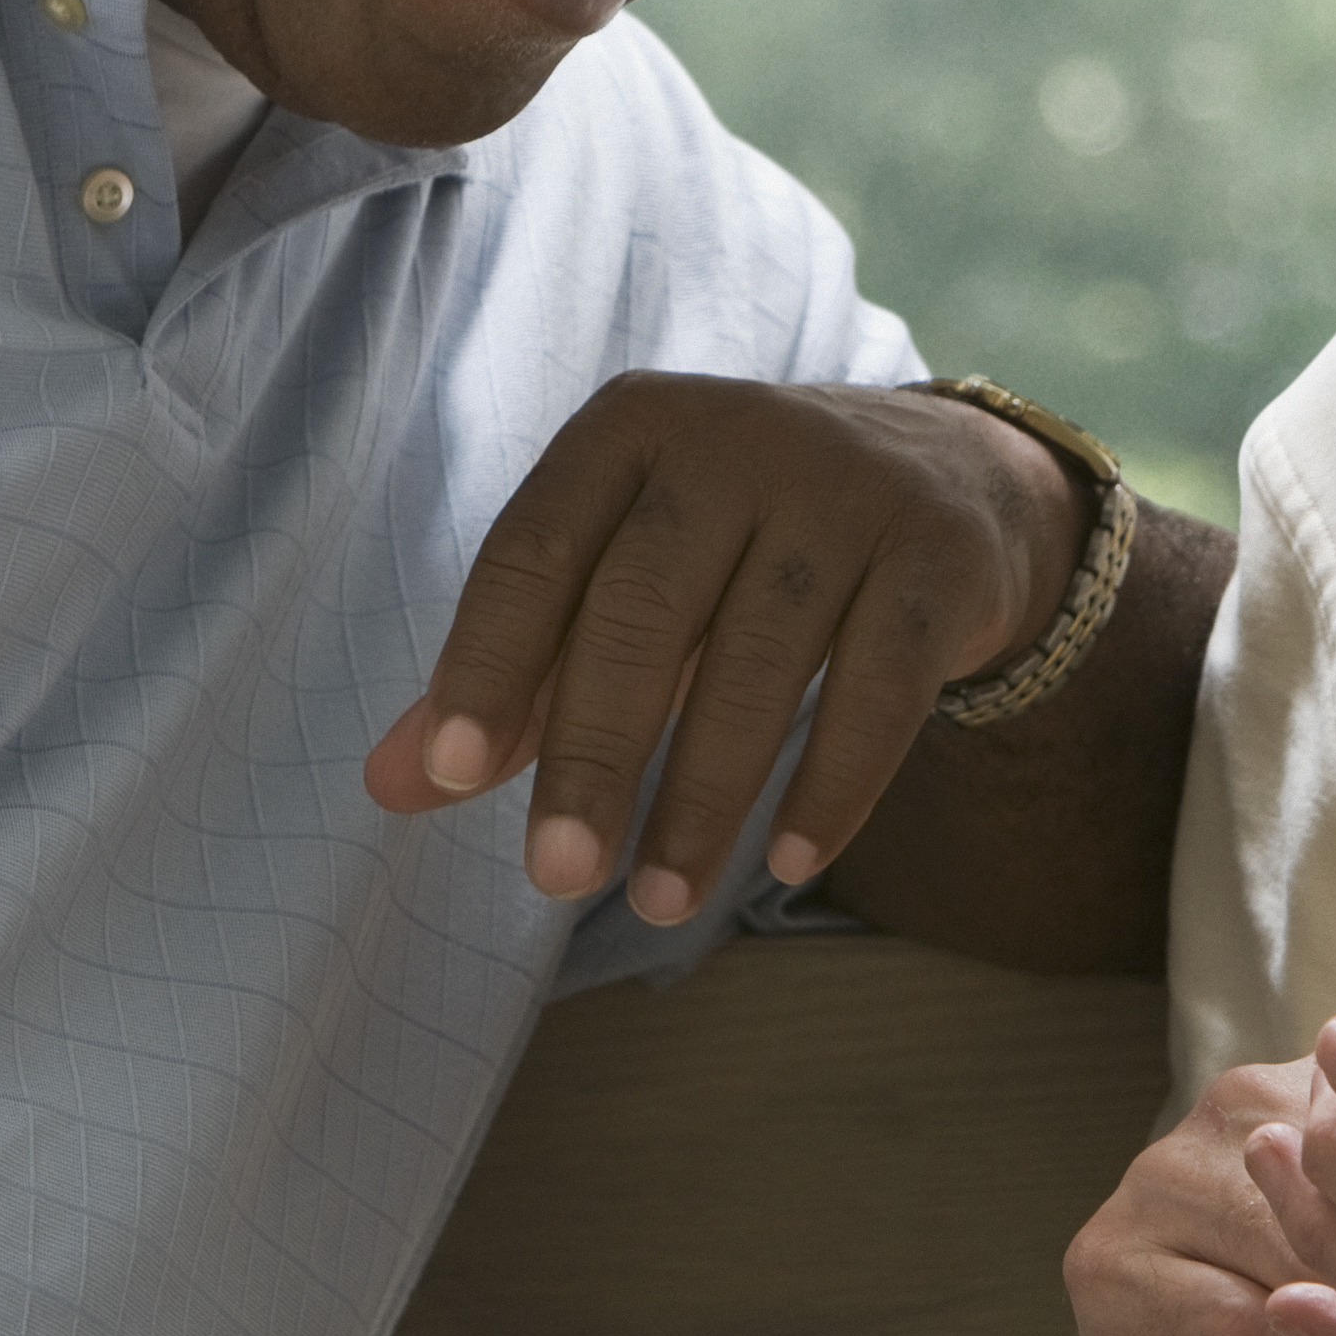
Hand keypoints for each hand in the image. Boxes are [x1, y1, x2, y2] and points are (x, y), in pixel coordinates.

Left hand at [362, 372, 1079, 922]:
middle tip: (557, 876)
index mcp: (629, 432)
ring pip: (763, 657)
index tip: (455, 776)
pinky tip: (787, 862)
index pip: (535, 549)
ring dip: (705, 796)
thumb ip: (515, 675)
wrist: (944, 479)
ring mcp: (847, 491)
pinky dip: (833, 785)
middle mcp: (736, 440)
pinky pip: (881, 687)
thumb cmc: (736, 548)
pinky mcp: (938, 556)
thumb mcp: (620, 582)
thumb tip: (391, 784)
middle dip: (595, 752)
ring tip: (660, 903)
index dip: (489, 662)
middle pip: (644, 609)